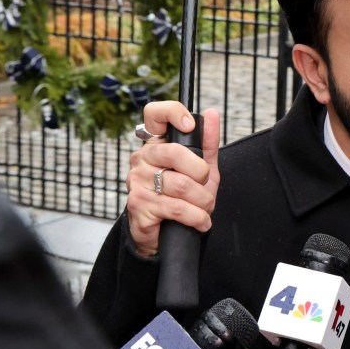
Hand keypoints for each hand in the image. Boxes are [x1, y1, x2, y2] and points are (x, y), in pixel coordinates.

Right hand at [126, 102, 220, 256]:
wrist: (165, 236)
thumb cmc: (181, 199)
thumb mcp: (201, 170)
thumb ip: (207, 144)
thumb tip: (212, 114)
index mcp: (156, 145)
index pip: (154, 114)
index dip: (172, 113)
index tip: (190, 126)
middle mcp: (142, 159)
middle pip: (174, 152)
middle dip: (200, 172)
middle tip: (205, 184)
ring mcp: (137, 182)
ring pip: (180, 185)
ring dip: (202, 201)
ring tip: (205, 208)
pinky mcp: (138, 205)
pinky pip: (177, 207)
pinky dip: (197, 217)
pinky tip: (200, 222)